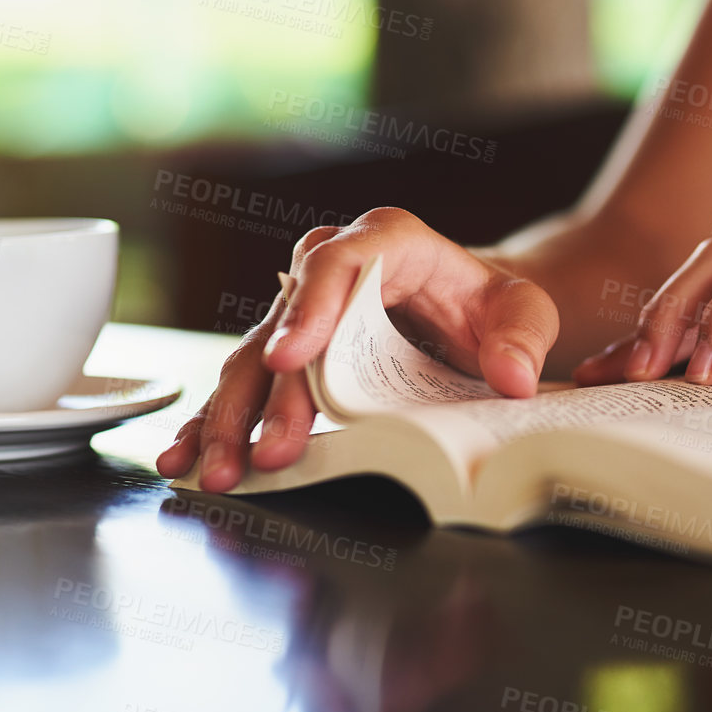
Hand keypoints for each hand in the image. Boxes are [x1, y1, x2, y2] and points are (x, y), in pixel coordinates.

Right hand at [155, 207, 558, 491]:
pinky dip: (216, 421)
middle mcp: (330, 268)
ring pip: (252, 359)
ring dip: (229, 418)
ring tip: (216, 470)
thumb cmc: (489, 303)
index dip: (311, 312)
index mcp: (386, 241)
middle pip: (284, 326)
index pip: (339, 265)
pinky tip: (187, 457)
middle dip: (267, 395)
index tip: (292, 361)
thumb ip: (521, 337)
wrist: (468, 309)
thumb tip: (513, 377)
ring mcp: (300, 310)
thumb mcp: (524, 310)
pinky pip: (244, 385)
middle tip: (265, 451)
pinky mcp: (286, 349)